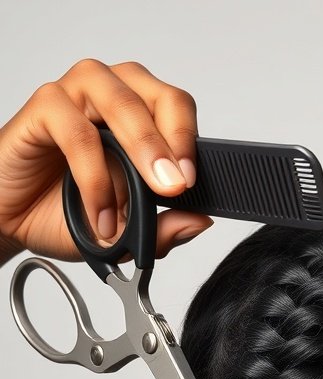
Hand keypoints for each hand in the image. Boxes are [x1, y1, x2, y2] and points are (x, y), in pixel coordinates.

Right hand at [0, 58, 212, 263]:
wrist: (11, 220)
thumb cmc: (65, 211)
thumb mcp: (124, 234)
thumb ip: (161, 230)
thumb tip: (199, 222)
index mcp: (140, 117)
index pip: (178, 109)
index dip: (191, 142)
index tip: (193, 184)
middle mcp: (113, 97)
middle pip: (158, 97)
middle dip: (174, 143)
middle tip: (176, 186)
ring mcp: (79, 96)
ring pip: (122, 102)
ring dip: (142, 149)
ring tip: (150, 192)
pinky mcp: (45, 107)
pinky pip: (78, 132)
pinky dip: (94, 177)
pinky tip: (99, 212)